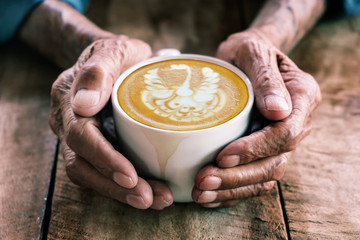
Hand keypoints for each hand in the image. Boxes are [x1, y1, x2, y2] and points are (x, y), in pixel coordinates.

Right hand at [49, 36, 172, 209]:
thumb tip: (83, 104)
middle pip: (84, 165)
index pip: (81, 137)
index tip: (131, 176)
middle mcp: (68, 123)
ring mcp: (80, 137)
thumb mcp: (113, 50)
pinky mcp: (96, 146)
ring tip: (155, 199)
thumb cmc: (119, 53)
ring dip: (121, 192)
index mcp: (69, 98)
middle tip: (149, 198)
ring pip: (92, 175)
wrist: (118, 59)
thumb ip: (97, 71)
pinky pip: (102, 172)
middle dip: (115, 186)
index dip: (104, 159)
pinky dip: (123, 186)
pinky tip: (149, 191)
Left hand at [192, 31, 321, 206]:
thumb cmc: (249, 51)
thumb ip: (266, 78)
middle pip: (273, 163)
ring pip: (264, 177)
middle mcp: (297, 125)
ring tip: (199, 193)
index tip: (222, 156)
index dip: (254, 149)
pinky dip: (232, 192)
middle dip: (237, 177)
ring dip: (231, 190)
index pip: (284, 133)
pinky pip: (254, 179)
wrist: (248, 58)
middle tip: (202, 182)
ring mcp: (282, 142)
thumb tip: (278, 111)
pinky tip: (209, 196)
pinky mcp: (266, 152)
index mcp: (301, 98)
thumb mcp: (253, 51)